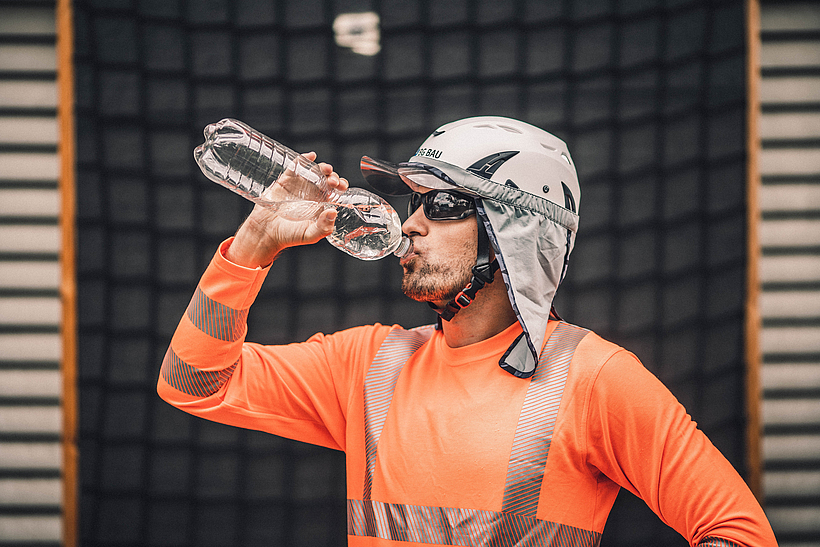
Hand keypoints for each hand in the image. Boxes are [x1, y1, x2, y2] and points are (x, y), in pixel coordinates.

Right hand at [225, 152, 348, 267]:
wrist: (265, 233)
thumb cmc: (289, 236)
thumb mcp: (310, 235)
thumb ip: (323, 227)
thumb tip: (333, 212)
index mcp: (320, 204)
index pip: (335, 191)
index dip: (340, 186)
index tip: (342, 187)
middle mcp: (311, 193)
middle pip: (326, 179)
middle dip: (333, 176)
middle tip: (334, 182)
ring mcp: (298, 185)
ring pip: (314, 171)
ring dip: (322, 168)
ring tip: (326, 170)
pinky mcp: (285, 181)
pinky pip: (295, 168)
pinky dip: (303, 160)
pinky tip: (310, 157)